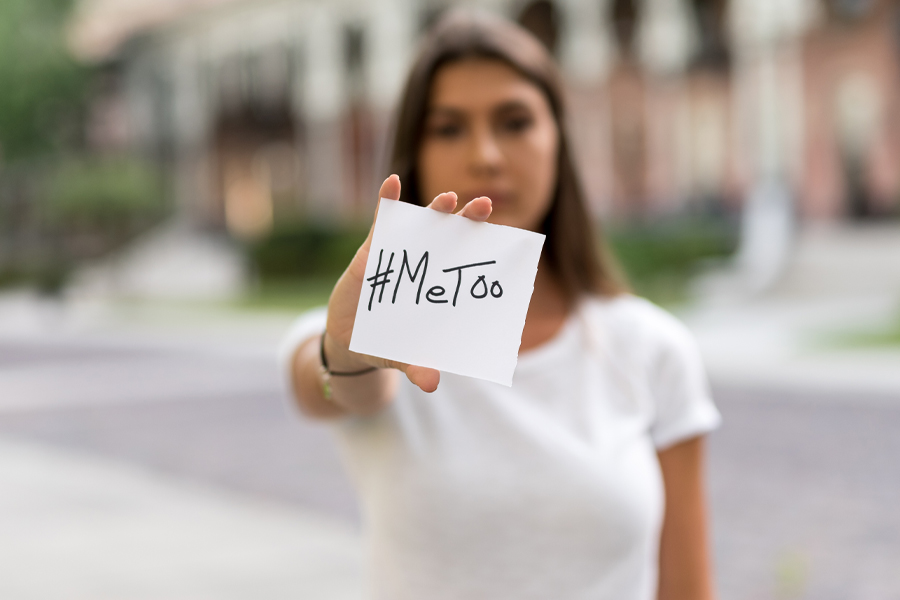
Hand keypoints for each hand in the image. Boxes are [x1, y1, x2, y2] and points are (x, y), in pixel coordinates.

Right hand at [324, 174, 491, 392]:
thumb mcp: (401, 357)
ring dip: (435, 209)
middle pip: (452, 237)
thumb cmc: (386, 346)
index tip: (504, 243)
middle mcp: (426, 266)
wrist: (351, 340)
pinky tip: (392, 181)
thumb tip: (431, 384)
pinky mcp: (372, 249)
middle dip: (468, 220)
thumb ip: (416, 366)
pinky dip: (387, 200)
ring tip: (448, 198)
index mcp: (439, 289)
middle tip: (485, 205)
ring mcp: (401, 255)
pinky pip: (382, 220)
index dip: (484, 253)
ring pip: (422, 224)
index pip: (466, 266)